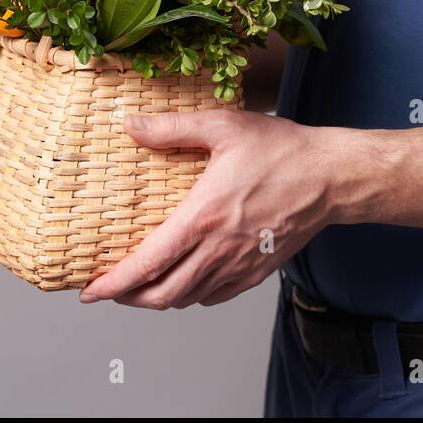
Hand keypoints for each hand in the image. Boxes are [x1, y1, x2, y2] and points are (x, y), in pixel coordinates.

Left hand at [79, 110, 349, 308]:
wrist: (332, 177)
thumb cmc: (282, 150)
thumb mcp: (223, 127)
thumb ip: (172, 128)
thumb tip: (130, 123)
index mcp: (203, 216)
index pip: (147, 263)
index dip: (113, 283)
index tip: (90, 290)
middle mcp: (219, 249)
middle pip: (161, 294)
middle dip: (129, 298)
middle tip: (110, 288)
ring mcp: (240, 265)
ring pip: (186, 299)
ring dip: (158, 298)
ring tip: (142, 285)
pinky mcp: (257, 272)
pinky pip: (214, 297)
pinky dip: (191, 296)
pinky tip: (185, 280)